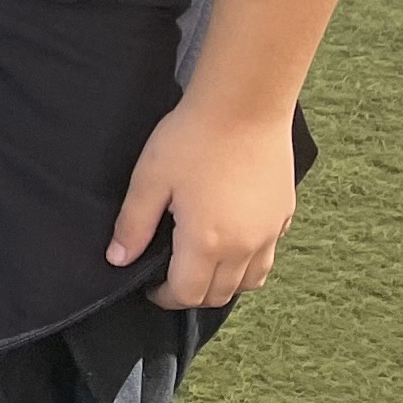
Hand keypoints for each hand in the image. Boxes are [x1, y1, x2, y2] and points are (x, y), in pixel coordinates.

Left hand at [109, 97, 297, 307]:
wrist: (245, 106)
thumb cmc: (192, 138)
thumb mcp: (150, 178)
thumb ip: (134, 224)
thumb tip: (118, 258)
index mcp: (206, 243)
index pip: (187, 294)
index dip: (164, 297)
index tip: (150, 287)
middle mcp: (244, 248)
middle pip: (220, 294)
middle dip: (192, 294)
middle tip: (171, 277)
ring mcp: (270, 234)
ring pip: (251, 281)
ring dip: (225, 283)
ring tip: (202, 264)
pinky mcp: (284, 216)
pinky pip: (268, 255)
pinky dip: (249, 261)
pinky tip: (231, 239)